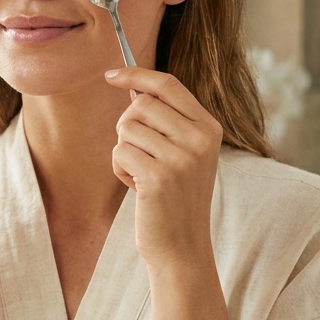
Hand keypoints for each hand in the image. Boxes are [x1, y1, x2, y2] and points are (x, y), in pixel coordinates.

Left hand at [105, 68, 222, 267]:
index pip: (169, 85)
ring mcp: (182, 158)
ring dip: (124, 150)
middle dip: (127, 125)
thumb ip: (167, 120)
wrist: (182, 245)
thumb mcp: (184, 153)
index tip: (111, 74)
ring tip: (141, 174)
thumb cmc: (175, 196)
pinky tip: (136, 187)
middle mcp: (200, 139)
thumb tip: (132, 85)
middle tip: (137, 152)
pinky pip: (119, 152)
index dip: (136, 74)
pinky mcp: (159, 177)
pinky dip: (119, 169)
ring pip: (127, 128)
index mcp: (209, 128)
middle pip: (142, 104)